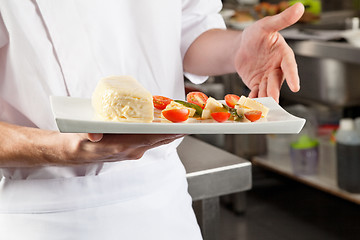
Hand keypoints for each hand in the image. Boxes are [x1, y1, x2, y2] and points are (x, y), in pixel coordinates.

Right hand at [58, 133, 184, 164]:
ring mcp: (132, 151)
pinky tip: (166, 124)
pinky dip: (160, 133)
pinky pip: (150, 140)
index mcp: (121, 147)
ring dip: (170, 132)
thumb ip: (88, 134)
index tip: (184, 127)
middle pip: (158, 139)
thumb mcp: (80, 136)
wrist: (72, 153)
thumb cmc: (78, 141)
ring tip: (184, 121)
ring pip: (156, 140)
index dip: (168, 133)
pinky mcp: (131, 149)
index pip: (150, 138)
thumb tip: (95, 135)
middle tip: (193, 121)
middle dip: (175, 131)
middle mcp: (130, 151)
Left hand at [234, 3, 304, 101]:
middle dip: (275, 90)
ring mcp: (267, 78)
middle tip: (273, 99)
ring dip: (265, 97)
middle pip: (277, 81)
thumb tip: (299, 7)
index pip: (289, 65)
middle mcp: (277, 68)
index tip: (296, 86)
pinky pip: (257, 92)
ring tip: (262, 105)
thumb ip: (282, 19)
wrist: (241, 47)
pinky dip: (254, 98)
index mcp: (283, 54)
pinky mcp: (257, 84)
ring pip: (267, 89)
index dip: (293, 75)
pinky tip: (251, 104)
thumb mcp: (266, 25)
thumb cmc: (255, 35)